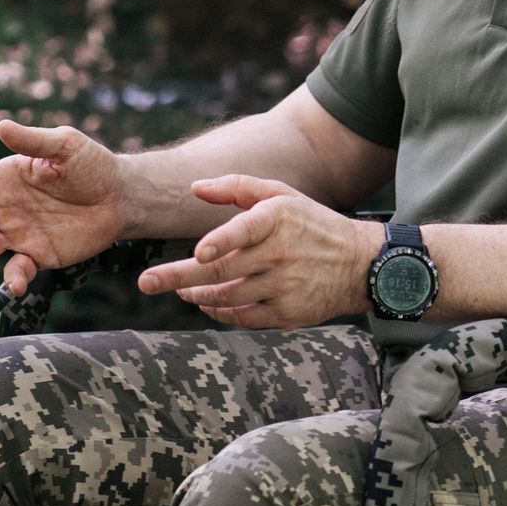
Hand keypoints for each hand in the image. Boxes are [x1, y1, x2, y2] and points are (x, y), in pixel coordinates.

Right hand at [0, 119, 126, 296]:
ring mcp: (18, 232)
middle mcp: (5, 206)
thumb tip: (1, 125)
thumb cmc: (92, 165)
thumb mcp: (65, 146)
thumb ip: (33, 141)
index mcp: (6, 177)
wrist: (121, 196)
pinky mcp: (37, 254)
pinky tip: (12, 285)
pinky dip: (13, 278)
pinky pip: (17, 268)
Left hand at [137, 175, 382, 329]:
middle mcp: (280, 254)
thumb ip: (237, 188)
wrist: (359, 264)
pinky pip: (242, 317)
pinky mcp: (286, 314)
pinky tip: (207, 304)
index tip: (199, 252)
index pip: (246, 230)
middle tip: (147, 282)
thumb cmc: (311, 224)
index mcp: (278, 219)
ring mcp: (283, 287)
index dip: (222, 241)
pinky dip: (219, 312)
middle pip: (222, 270)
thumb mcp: (282, 195)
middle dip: (179, 277)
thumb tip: (194, 188)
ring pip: (227, 296)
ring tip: (179, 289)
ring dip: (196, 295)